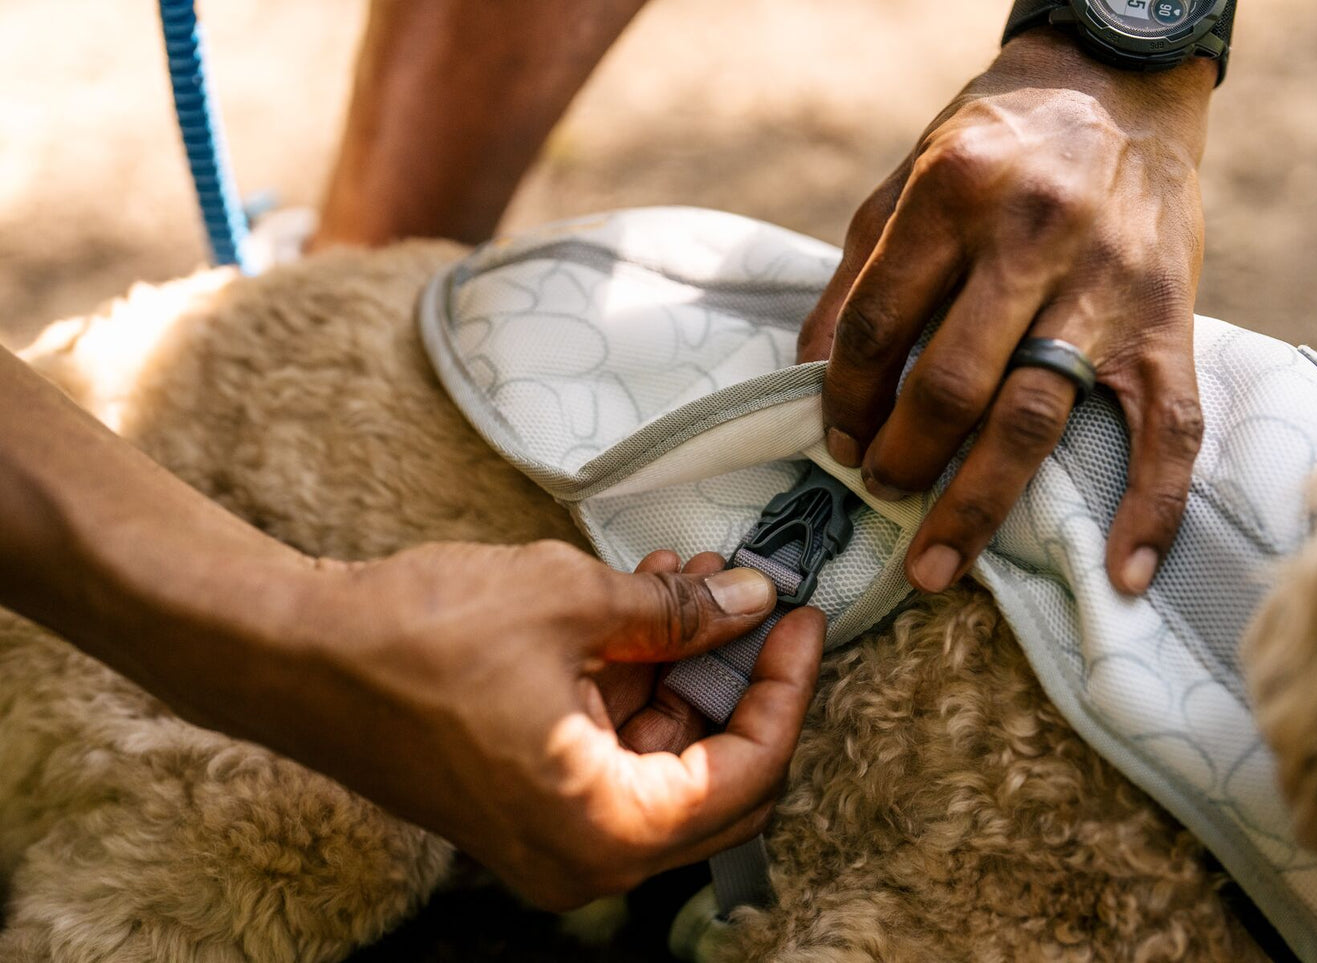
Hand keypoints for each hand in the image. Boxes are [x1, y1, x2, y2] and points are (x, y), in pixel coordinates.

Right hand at [231, 541, 822, 910]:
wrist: (296, 654)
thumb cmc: (417, 637)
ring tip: (688, 580)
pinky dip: (632, 685)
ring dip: (682, 670)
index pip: (749, 771)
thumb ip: (679, 612)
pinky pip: (608, 751)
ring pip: (661, 758)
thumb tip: (751, 599)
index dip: (787, 687)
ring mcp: (550, 833)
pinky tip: (639, 606)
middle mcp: (585, 856)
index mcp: (607, 829)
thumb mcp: (573, 602)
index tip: (802, 620)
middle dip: (738, 682)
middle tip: (754, 602)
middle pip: (714, 778)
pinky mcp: (523, 801)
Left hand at [798, 31, 1214, 595]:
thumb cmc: (997, 141)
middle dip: (900, 459)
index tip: (836, 440)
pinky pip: (1169, 427)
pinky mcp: (1167, 321)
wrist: (1121, 86)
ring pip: (1033, 418)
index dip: (844, 397)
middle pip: (949, 384)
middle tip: (880, 489)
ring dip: (976, 503)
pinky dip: (1151, 506)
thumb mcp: (905, 182)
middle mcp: (1033, 236)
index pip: (878, 327)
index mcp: (954, 193)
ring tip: (934, 560)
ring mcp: (1106, 285)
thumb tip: (805, 377)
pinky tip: (1123, 571)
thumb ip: (856, 278)